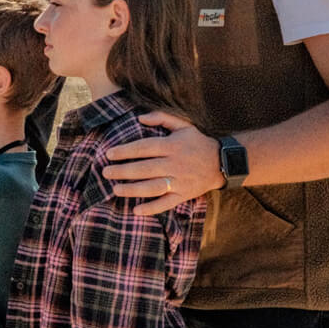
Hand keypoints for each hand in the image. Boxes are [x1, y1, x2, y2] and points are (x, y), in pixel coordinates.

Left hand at [102, 112, 223, 215]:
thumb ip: (162, 118)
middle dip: (123, 171)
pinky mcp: (184, 194)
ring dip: (133, 189)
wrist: (223, 162)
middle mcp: (175, 164)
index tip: (109, 154)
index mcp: (173, 146)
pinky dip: (152, 208)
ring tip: (115, 189)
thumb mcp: (183, 125)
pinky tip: (136, 210)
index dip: (125, 151)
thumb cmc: (198, 142)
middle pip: (145, 168)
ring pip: (153, 187)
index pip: (144, 147)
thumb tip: (139, 118)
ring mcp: (180, 181)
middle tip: (105, 172)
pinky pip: (167, 203)